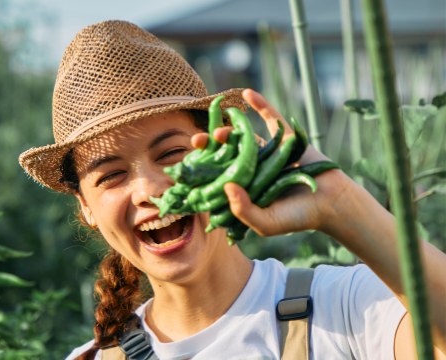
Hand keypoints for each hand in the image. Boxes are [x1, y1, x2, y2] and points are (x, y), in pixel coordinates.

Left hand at [192, 89, 354, 236]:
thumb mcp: (266, 223)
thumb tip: (226, 187)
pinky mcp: (285, 139)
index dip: (201, 170)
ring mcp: (268, 152)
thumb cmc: (297, 217)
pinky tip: (246, 93)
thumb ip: (243, 210)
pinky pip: (271, 118)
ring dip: (229, 129)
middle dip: (209, 146)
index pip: (218, 176)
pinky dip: (260, 104)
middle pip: (226, 153)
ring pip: (244, 136)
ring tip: (217, 129)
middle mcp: (252, 168)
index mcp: (245, 187)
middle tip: (196, 140)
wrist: (332, 203)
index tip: (186, 165)